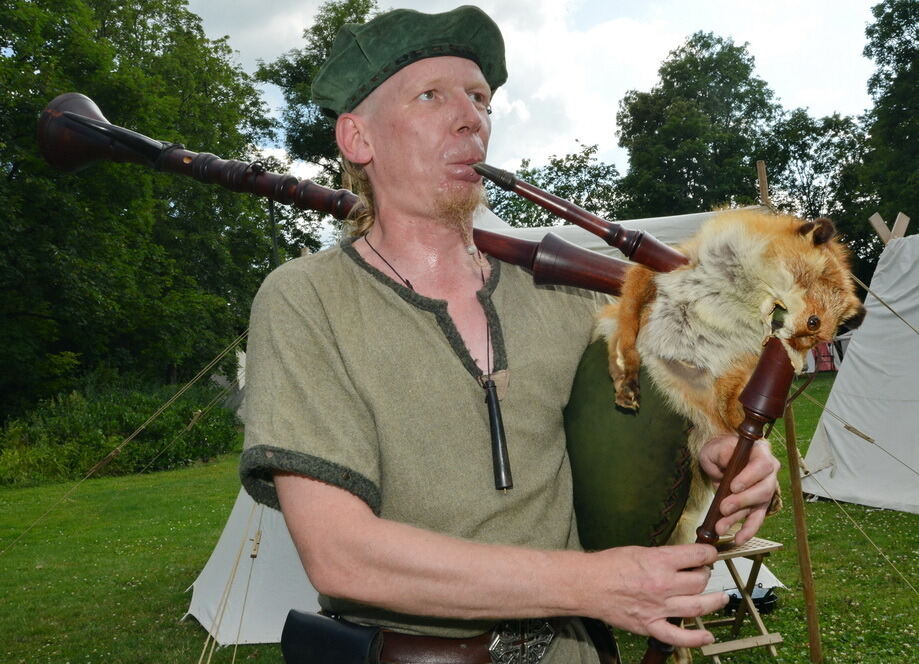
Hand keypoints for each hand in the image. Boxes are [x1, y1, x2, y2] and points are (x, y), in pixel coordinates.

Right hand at [587, 544, 726, 646]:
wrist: (587, 584)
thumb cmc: (608, 565)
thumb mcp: (638, 551)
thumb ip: (662, 556)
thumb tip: (682, 559)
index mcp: (659, 561)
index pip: (696, 555)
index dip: (708, 553)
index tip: (710, 554)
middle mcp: (662, 585)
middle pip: (699, 581)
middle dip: (706, 575)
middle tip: (704, 573)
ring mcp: (658, 607)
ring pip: (697, 606)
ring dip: (714, 602)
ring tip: (721, 598)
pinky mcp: (650, 625)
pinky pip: (678, 636)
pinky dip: (696, 639)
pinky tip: (707, 636)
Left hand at [699, 434, 780, 543]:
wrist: (720, 458)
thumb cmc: (719, 451)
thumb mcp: (715, 448)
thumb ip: (721, 455)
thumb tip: (727, 469)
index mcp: (761, 452)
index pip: (762, 465)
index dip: (749, 477)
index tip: (733, 486)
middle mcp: (769, 471)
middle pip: (763, 489)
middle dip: (742, 501)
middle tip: (724, 507)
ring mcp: (766, 488)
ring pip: (757, 507)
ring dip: (738, 518)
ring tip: (720, 526)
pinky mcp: (759, 504)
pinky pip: (757, 518)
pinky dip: (748, 530)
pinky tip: (738, 539)